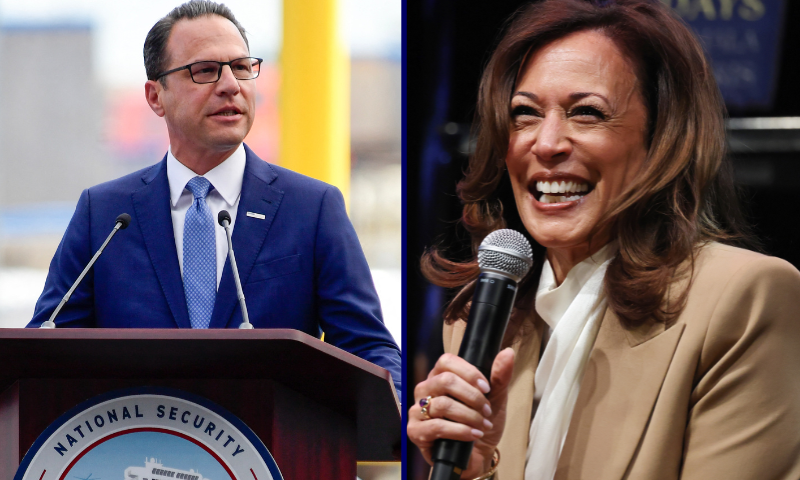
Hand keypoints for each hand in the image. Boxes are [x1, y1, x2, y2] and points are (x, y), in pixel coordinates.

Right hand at [407, 348, 514, 477]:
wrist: (476, 455)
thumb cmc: (481, 424)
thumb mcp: (494, 399)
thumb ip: (499, 376)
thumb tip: (508, 353)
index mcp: (440, 377)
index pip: (447, 361)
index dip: (469, 372)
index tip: (486, 387)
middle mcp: (425, 390)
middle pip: (445, 380)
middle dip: (472, 397)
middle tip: (486, 410)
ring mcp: (417, 410)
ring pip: (442, 404)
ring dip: (469, 416)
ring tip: (482, 425)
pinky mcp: (415, 431)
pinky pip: (437, 426)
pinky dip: (460, 431)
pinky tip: (473, 434)